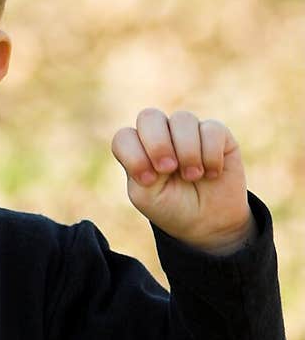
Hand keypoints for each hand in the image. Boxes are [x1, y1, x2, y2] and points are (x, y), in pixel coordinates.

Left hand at [111, 109, 256, 253]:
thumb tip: (161, 142)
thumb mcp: (147, 196)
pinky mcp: (216, 132)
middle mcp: (160, 133)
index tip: (149, 181)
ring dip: (188, 152)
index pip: (124, 138)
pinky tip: (212, 173)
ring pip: (182, 119)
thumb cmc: (171, 206)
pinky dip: (211, 156)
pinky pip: (212, 130)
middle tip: (168, 169)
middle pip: (149, 117)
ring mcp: (187, 130)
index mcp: (137, 148)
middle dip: (158, 144)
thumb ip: (140, 168)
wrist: (207, 222)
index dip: (134, 157)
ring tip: (193, 176)